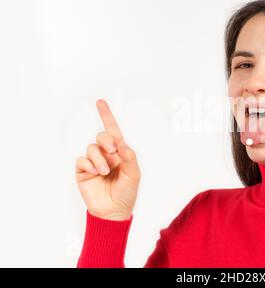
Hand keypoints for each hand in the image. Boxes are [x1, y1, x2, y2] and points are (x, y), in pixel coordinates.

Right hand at [75, 99, 140, 220]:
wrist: (114, 211)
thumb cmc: (127, 192)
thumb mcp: (134, 174)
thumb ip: (129, 156)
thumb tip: (121, 142)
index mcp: (119, 153)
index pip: (113, 131)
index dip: (106, 116)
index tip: (100, 102)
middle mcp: (106, 155)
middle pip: (101, 136)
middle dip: (106, 140)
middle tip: (113, 150)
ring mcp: (93, 162)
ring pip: (91, 148)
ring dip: (99, 158)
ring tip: (105, 171)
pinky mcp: (82, 172)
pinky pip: (81, 160)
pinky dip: (89, 165)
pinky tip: (96, 174)